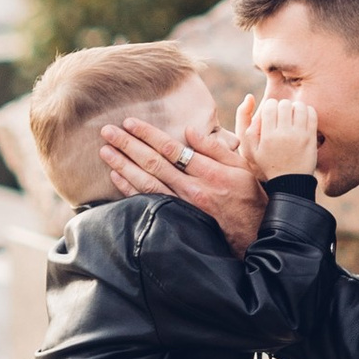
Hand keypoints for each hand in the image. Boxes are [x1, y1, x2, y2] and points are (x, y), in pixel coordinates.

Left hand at [97, 111, 265, 248]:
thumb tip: (189, 130)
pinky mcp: (176, 220)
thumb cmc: (248, 197)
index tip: (130, 122)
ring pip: (146, 183)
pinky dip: (129, 189)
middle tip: (107, 131)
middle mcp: (192, 189)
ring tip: (105, 151)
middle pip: (154, 163)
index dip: (148, 134)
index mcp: (209, 173)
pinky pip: (148, 202)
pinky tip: (116, 177)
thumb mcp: (241, 168)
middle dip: (128, 145)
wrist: (253, 235)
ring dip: (123, 165)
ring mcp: (182, 207)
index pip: (172, 148)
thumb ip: (214, 148)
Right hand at [247, 89, 319, 181]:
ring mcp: (299, 136)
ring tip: (292, 116)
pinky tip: (302, 119)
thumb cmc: (267, 163)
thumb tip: (249, 97)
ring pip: (299, 106)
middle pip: (284, 104)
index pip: (270, 106)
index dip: (270, 107)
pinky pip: (311, 114)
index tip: (271, 115)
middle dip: (282, 106)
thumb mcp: (250, 148)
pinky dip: (307, 111)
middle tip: (282, 116)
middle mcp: (283, 134)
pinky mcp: (311, 138)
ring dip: (295, 108)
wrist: (290, 182)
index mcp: (267, 136)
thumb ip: (245, 123)